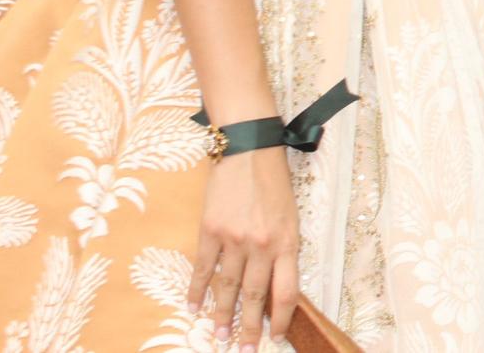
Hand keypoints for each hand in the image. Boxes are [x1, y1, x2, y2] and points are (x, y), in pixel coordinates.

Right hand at [187, 147, 299, 352]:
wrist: (250, 151)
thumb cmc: (274, 185)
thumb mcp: (291, 218)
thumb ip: (284, 250)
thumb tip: (274, 287)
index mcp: (288, 241)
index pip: (286, 291)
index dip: (280, 318)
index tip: (274, 338)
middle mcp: (262, 245)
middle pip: (255, 296)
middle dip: (249, 327)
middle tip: (244, 351)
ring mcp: (234, 239)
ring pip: (228, 287)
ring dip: (221, 315)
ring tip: (218, 337)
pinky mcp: (210, 231)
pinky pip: (202, 268)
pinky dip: (197, 290)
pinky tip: (193, 307)